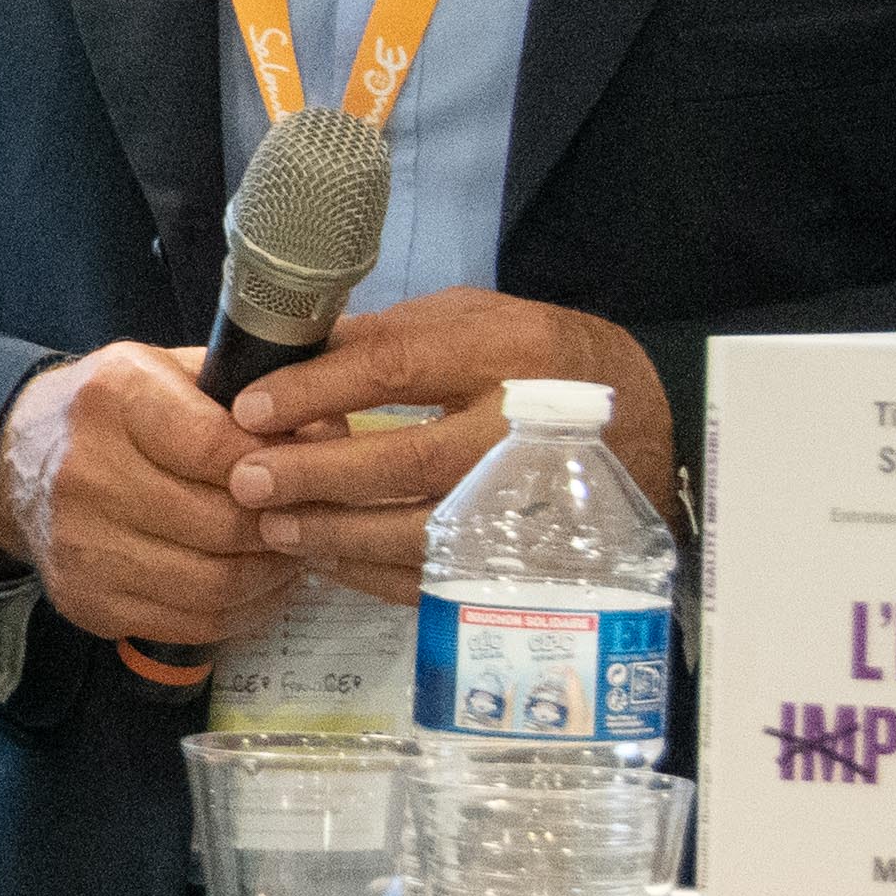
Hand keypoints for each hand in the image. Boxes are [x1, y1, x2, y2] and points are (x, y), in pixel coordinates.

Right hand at [0, 342, 295, 648]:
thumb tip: (336, 433)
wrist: (15, 463)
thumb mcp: (170, 371)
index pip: (216, 448)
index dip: (277, 467)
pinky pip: (192, 624)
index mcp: (111, 398)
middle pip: (221, 524)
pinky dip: (242, 612)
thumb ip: (249, 394)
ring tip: (291, 553)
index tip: (307, 470)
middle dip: (283, 526)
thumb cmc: (114, 413)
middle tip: (313, 519)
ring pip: (214, 583)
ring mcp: (79, 544)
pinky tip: (258, 586)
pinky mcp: (85, 600)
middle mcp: (84, 472)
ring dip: (271, 576)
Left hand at [224, 289, 675, 599]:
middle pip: (409, 460)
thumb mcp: (478, 319)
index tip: (251, 408)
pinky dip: (376, 574)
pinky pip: (444, 577)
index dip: (316, 390)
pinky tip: (328, 559)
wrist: (647, 424)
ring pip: (424, 532)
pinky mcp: (534, 556)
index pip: (396, 367)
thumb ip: (391, 336)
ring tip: (274, 526)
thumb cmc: (542, 359)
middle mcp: (526, 429)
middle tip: (248, 480)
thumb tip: (292, 356)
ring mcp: (536, 501)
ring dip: (337, 534)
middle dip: (317, 474)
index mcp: (511, 351)